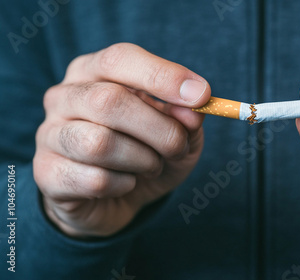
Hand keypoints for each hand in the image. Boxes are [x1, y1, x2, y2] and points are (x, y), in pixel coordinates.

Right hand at [34, 43, 210, 237]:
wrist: (115, 198)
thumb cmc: (146, 153)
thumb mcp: (177, 132)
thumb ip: (187, 117)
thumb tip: (194, 110)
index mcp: (94, 72)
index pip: (120, 59)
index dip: (162, 76)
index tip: (201, 95)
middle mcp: (64, 96)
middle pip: (110, 101)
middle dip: (159, 129)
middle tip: (179, 147)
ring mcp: (50, 134)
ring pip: (100, 143)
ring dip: (143, 160)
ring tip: (151, 166)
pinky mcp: (48, 173)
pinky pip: (95, 179)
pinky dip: (125, 184)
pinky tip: (126, 183)